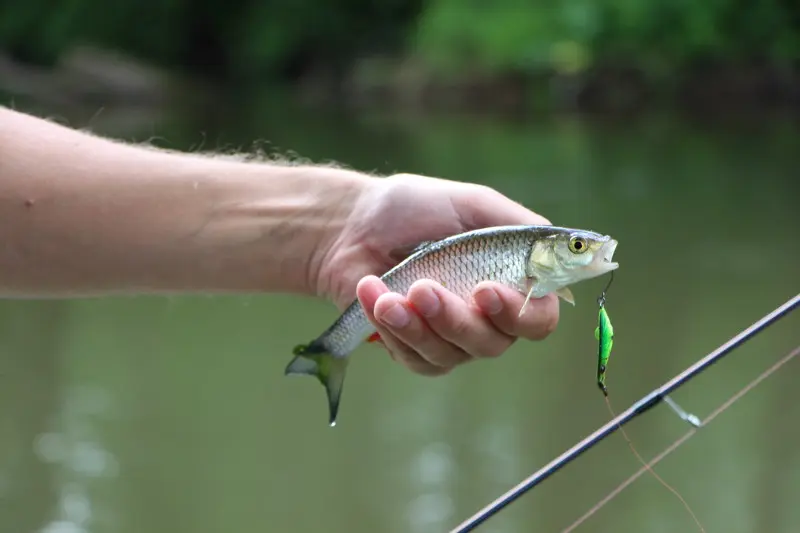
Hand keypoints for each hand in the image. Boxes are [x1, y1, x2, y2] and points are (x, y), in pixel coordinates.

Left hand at [315, 173, 559, 375]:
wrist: (353, 225)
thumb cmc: (413, 208)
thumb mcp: (470, 203)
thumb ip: (517, 224)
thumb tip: (559, 244)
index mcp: (510, 282)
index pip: (539, 318)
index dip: (520, 315)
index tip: (485, 291)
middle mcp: (487, 318)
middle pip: (492, 344)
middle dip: (456, 319)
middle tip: (423, 288)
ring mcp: (450, 338)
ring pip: (450, 355)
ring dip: (416, 327)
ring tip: (388, 297)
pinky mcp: (414, 350)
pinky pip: (414, 359)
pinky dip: (392, 330)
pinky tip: (374, 299)